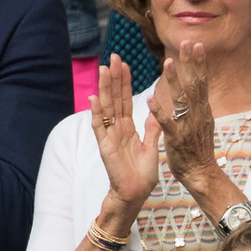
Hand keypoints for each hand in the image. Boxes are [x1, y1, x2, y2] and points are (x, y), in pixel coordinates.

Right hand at [89, 53, 160, 230]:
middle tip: (113, 57)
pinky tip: (93, 98)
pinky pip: (99, 127)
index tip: (125, 64)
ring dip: (104, 89)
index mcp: (129, 128)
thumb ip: (152, 130)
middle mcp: (117, 129)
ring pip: (106, 108)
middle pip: (115, 99)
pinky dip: (96, 113)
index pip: (126, 100)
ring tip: (103, 70)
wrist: (135, 194)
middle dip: (114, 78)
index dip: (125, 83)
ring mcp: (109, 136)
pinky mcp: (105, 147)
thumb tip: (156, 112)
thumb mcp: (151, 148)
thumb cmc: (142, 175)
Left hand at [147, 41, 217, 195]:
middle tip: (189, 43)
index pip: (202, 82)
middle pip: (195, 85)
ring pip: (181, 100)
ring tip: (167, 63)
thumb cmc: (199, 151)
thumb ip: (198, 107)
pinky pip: (166, 123)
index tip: (197, 44)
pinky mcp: (177, 139)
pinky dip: (159, 110)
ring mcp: (188, 126)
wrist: (202, 174)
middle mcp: (198, 115)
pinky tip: (150, 99)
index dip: (200, 63)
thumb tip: (199, 92)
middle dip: (192, 63)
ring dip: (174, 81)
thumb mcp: (202, 125)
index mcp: (202, 111)